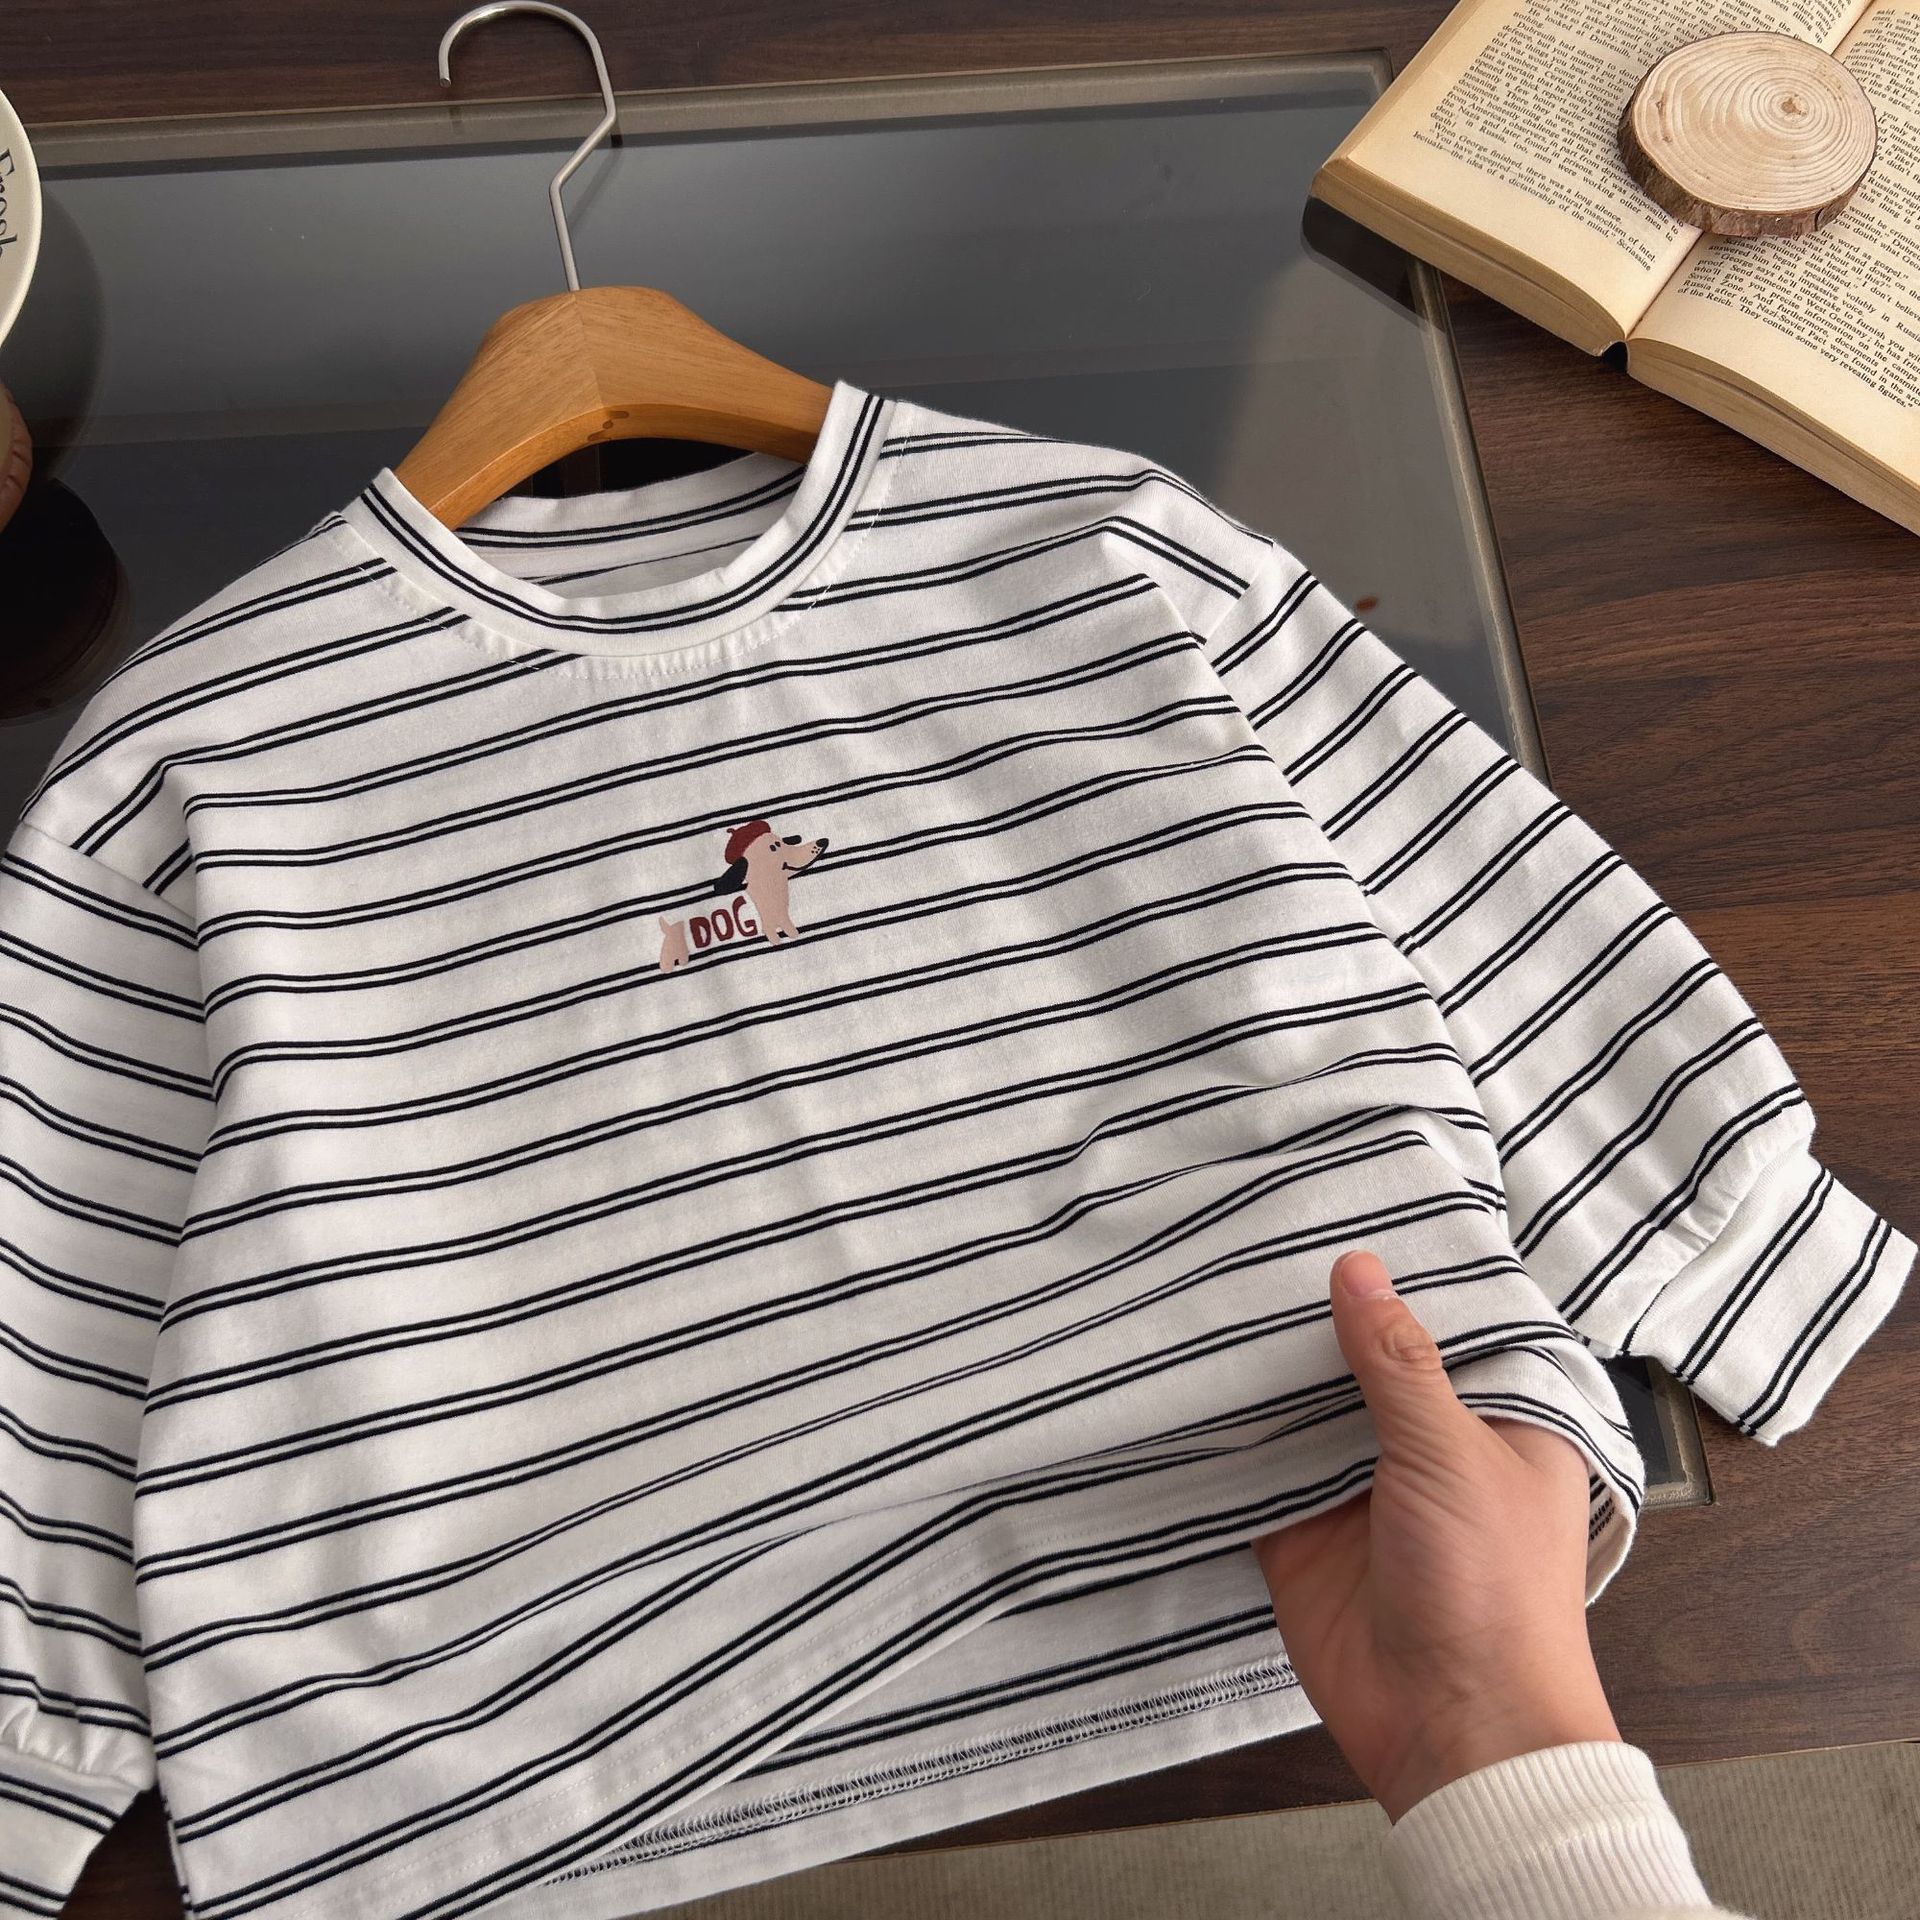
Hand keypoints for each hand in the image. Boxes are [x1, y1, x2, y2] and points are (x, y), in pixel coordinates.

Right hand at [1252, 1249, 1620, 1820]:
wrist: (1455, 1735)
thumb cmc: (1494, 1593)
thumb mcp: (1452, 1455)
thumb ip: (1397, 1362)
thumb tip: (1358, 1267)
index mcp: (1498, 1420)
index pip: (1451, 1325)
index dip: (1406, 1275)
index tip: (1350, 1207)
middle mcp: (1430, 1447)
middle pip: (1369, 1362)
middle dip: (1321, 1315)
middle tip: (1259, 1231)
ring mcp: (1361, 1489)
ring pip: (1308, 1408)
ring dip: (1269, 1368)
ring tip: (1213, 1281)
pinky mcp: (1303, 1532)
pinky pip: (1259, 1468)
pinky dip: (1228, 1432)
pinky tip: (1188, 1373)